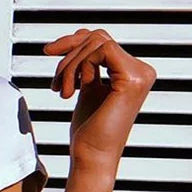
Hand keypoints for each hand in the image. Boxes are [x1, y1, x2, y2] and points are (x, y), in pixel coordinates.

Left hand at [43, 28, 156, 173]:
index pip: (101, 40)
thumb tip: (78, 36)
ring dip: (70, 65)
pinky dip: (80, 67)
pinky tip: (72, 91)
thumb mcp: (87, 87)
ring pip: (96, 42)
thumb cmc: (87, 129)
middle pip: (98, 37)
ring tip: (62, 90)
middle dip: (68, 52)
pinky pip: (100, 51)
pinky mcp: (132, 79)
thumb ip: (88, 64)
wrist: (91, 156)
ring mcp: (140, 74)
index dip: (72, 42)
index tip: (49, 51)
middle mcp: (142, 70)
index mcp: (132, 72)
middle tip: (54, 80)